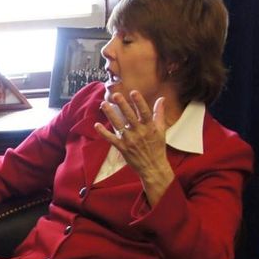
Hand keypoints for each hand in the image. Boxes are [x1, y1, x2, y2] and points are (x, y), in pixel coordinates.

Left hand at [93, 90, 174, 205]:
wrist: (153, 166)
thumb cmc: (157, 147)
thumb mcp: (161, 130)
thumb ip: (159, 114)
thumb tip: (161, 98)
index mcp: (150, 127)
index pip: (145, 112)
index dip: (139, 102)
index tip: (133, 92)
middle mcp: (139, 133)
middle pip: (130, 116)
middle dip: (123, 105)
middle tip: (116, 94)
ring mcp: (130, 140)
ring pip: (118, 125)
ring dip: (110, 114)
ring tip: (104, 104)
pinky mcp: (122, 148)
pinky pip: (111, 139)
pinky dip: (103, 133)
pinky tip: (96, 125)